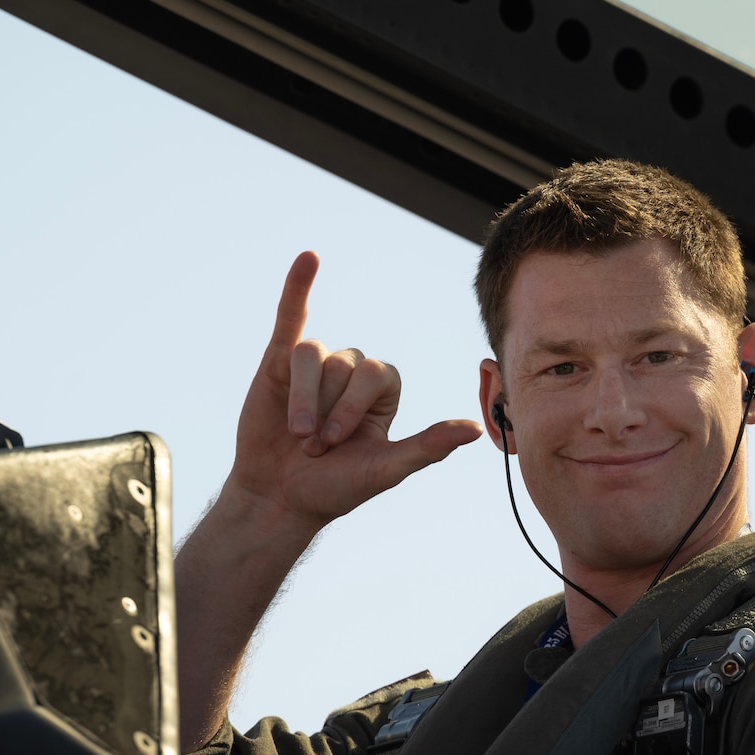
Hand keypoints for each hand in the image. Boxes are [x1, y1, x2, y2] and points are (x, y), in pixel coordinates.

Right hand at [222, 252, 481, 532]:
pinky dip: (298, 286)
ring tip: (297, 434)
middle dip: (328, 410)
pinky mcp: (279, 360)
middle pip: (345, 365)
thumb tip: (475, 429)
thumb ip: (427, 447)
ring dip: (304, 398)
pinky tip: (308, 258)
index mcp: (383, 390)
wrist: (279, 497)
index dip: (354, 407)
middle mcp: (352, 371)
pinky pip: (291, 315)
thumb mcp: (385, 470)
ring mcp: (315, 364)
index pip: (378, 375)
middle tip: (314, 447)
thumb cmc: (334, 486)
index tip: (339, 443)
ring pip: (312, 355)